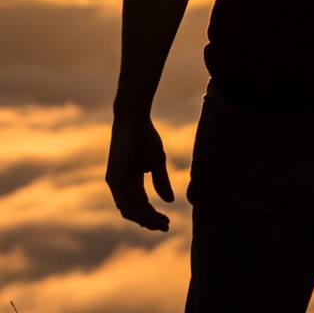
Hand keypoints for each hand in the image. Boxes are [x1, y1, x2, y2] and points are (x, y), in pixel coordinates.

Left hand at [105, 115, 173, 230]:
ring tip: (161, 223)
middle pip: (133, 211)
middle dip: (149, 220)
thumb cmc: (145, 136)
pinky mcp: (113, 178)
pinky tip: (151, 214)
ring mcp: (115, 182)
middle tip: (165, 226)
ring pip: (128, 210)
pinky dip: (138, 211)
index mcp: (129, 181)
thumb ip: (161, 181)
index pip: (139, 205)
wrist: (134, 118)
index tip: (167, 221)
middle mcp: (119, 184)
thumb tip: (169, 201)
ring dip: (145, 219)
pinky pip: (125, 202)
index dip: (152, 215)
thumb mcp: (157, 161)